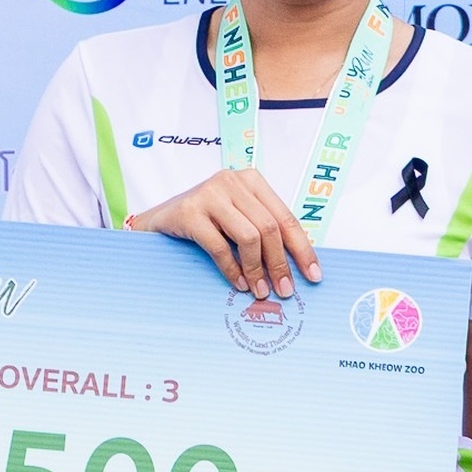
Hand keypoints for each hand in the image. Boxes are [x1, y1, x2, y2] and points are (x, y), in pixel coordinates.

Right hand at [128, 169, 318, 297]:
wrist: (158, 220)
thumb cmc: (203, 221)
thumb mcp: (237, 218)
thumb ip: (262, 230)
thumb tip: (294, 266)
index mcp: (251, 180)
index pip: (285, 217)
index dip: (302, 249)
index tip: (313, 275)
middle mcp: (231, 181)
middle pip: (269, 228)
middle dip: (280, 264)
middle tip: (285, 290)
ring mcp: (209, 194)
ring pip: (249, 236)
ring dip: (258, 269)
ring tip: (260, 290)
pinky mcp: (189, 212)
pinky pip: (220, 247)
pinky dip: (233, 270)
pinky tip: (239, 283)